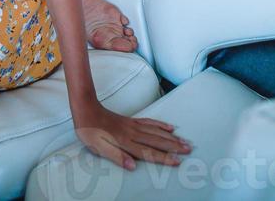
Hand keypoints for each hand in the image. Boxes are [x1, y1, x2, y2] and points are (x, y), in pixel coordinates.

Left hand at [73, 100, 192, 170]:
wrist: (86, 109)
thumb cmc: (90, 132)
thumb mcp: (98, 148)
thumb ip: (116, 156)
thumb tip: (133, 166)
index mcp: (126, 142)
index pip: (149, 152)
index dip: (164, 157)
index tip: (178, 161)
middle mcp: (132, 133)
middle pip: (157, 141)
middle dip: (173, 146)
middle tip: (188, 149)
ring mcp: (133, 125)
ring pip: (156, 131)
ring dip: (171, 136)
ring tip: (184, 140)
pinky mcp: (131, 120)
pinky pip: (149, 122)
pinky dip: (160, 124)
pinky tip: (169, 126)